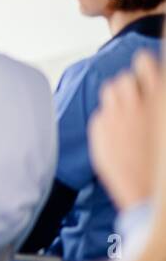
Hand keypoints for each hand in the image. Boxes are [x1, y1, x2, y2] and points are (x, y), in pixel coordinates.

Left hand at [89, 48, 162, 211]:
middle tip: (138, 101)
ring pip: (109, 91)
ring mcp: (116, 117)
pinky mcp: (100, 131)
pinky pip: (101, 114)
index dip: (146, 67)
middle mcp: (137, 104)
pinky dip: (109, 119)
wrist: (153, 197)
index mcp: (160, 99)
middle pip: (125, 78)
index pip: (145, 62)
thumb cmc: (162, 166)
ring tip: (127, 114)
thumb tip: (155, 85)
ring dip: (118, 98)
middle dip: (131, 87)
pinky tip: (119, 134)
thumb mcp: (165, 124)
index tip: (147, 72)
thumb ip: (159, 104)